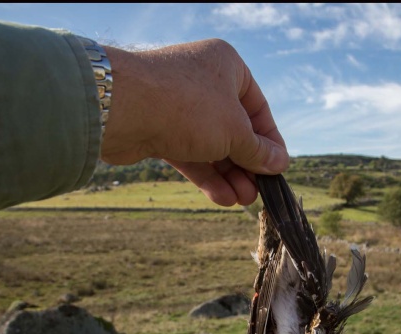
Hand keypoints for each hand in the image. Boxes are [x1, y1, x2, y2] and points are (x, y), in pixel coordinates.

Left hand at [100, 39, 288, 205]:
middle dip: (246, 164)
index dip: (270, 141)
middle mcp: (202, 81)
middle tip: (257, 193)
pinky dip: (205, 174)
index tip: (277, 168)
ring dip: (228, 174)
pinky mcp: (158, 127)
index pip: (258, 107)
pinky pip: (189, 152)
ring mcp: (178, 105)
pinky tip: (220, 197)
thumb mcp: (235, 131)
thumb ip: (258, 150)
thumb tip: (279, 163)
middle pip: (233, 129)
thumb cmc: (188, 107)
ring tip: (242, 200)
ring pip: (211, 144)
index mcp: (227, 66)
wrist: (121, 108)